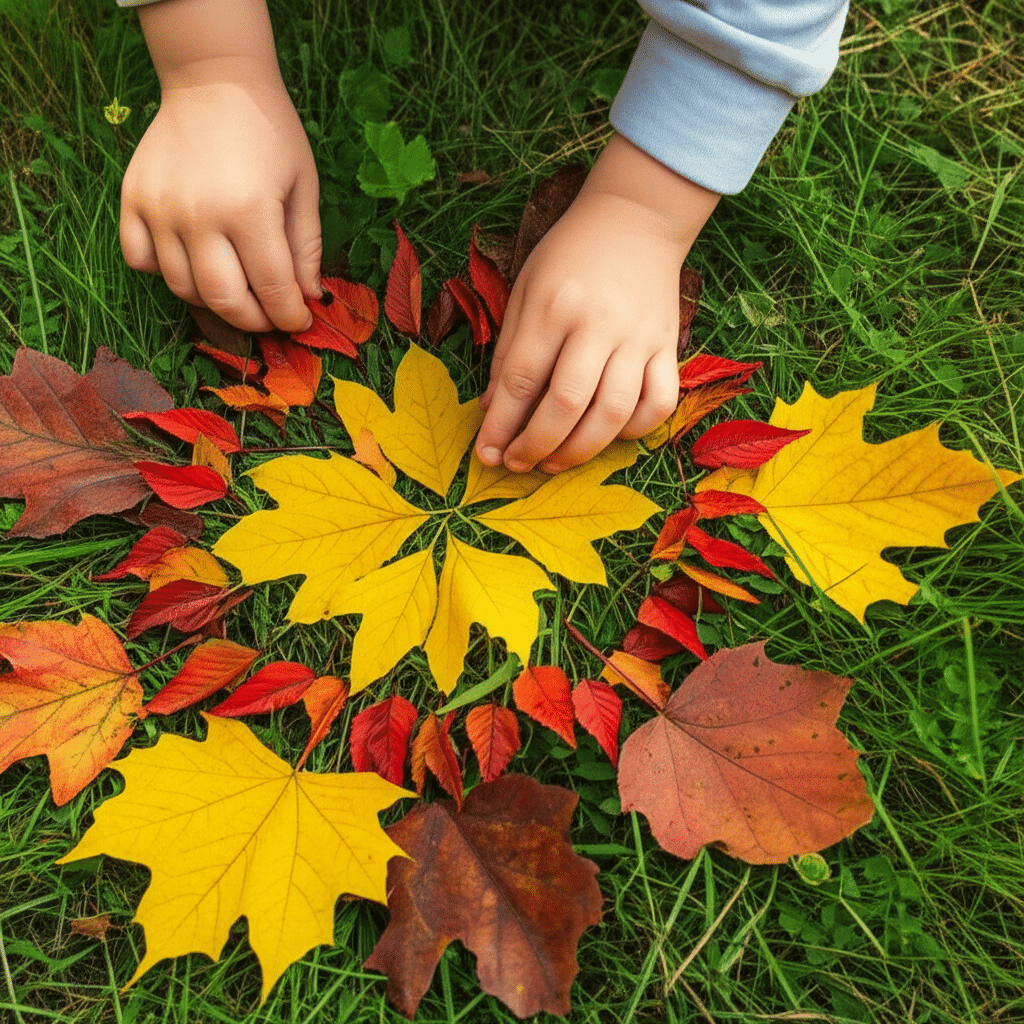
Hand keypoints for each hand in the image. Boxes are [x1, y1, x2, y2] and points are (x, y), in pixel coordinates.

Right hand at [120, 0, 319, 333]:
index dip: (289, 315)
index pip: (272, 289)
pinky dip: (165, 273)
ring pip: (182, 287)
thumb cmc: (269, 132)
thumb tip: (307, 297)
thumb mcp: (303, 186)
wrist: (214, 80)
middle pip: (223, 300)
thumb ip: (306, 247)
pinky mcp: (132, 199)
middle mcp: (199, 215)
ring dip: (214, 301)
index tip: (298, 321)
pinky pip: (140, 260)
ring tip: (238, 289)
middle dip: (254, 320)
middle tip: (269, 316)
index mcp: (250, 210)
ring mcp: (160, 209)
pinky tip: (192, 261)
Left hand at [475, 135, 719, 473]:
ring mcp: (638, 337)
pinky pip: (659, 403)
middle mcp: (597, 324)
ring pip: (613, 413)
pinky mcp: (668, 345)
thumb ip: (508, 351)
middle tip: (518, 465)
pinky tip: (609, 435)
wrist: (636, 218)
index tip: (487, 453)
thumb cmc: (570, 255)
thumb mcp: (526, 290)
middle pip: (565, 404)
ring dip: (580, 450)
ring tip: (554, 463)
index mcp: (553, 306)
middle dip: (535, 446)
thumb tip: (492, 410)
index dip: (501, 426)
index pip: (520, 380)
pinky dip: (635, 430)